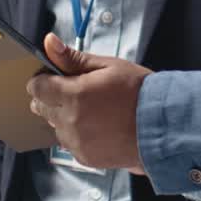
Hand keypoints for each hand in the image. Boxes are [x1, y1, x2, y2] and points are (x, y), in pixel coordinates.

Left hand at [27, 32, 150, 173]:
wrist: (163, 126)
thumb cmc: (138, 91)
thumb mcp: (109, 67)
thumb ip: (74, 58)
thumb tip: (49, 43)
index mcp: (74, 94)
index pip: (36, 88)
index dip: (43, 81)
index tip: (56, 79)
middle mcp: (70, 121)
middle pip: (41, 108)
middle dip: (53, 99)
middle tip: (78, 94)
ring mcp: (76, 142)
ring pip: (55, 127)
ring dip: (65, 119)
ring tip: (93, 113)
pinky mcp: (84, 158)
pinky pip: (69, 144)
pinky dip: (78, 136)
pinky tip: (98, 128)